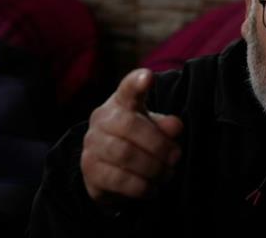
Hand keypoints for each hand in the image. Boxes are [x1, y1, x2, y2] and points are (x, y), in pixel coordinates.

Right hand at [81, 68, 182, 207]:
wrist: (110, 168)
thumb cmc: (137, 139)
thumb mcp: (155, 128)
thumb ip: (166, 125)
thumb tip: (175, 126)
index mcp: (122, 102)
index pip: (128, 88)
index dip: (137, 82)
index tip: (148, 77)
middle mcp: (102, 119)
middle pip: (130, 126)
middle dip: (158, 145)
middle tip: (176, 157)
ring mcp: (92, 144)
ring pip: (125, 154)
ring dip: (153, 168)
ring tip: (167, 174)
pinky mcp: (90, 170)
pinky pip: (118, 179)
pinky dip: (141, 186)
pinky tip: (152, 188)